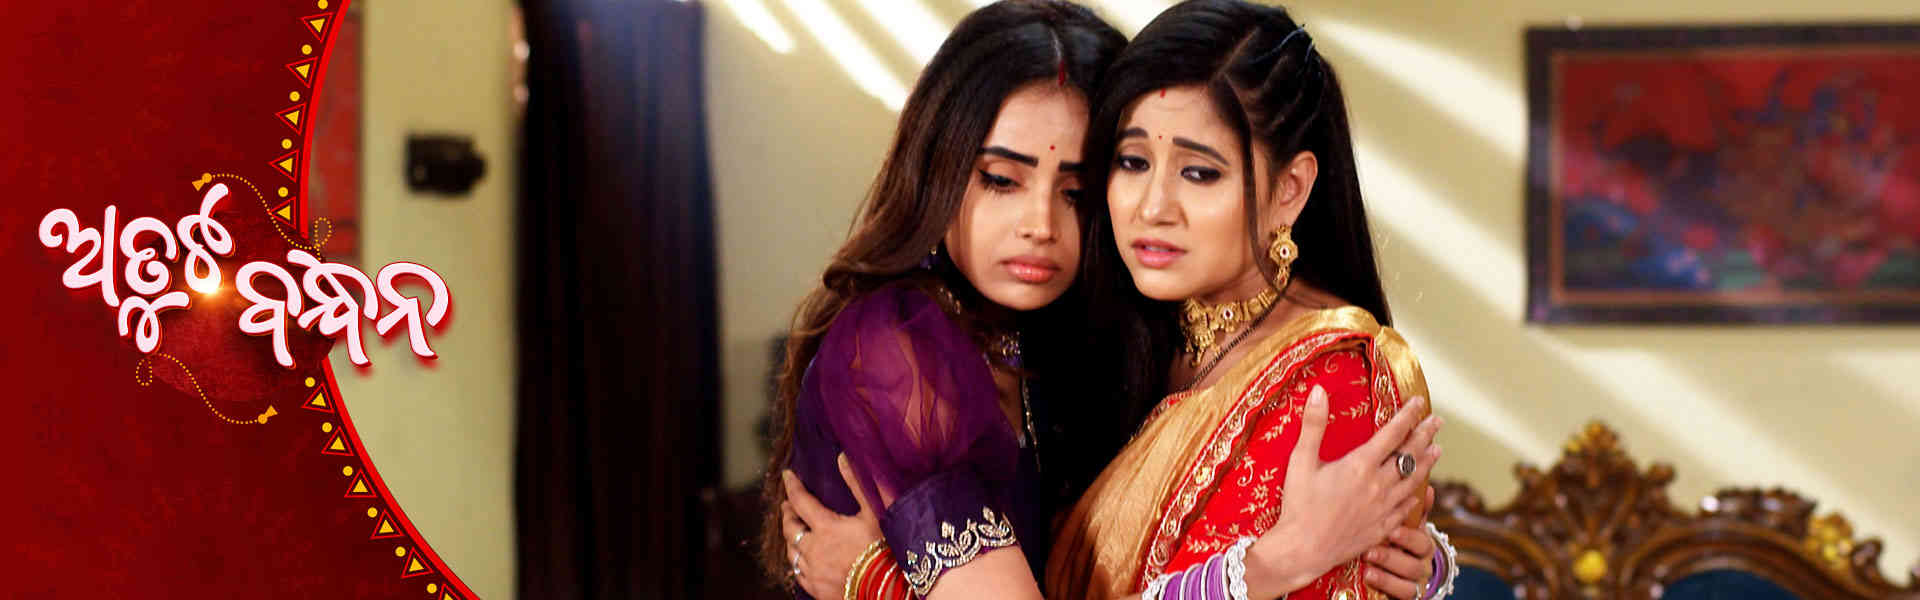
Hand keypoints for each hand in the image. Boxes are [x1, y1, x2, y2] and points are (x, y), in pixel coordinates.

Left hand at [781, 454, 887, 598]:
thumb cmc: (884, 550)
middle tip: (787, 506)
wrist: (886, 591)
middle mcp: (812, 548)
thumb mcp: (875, 513)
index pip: (800, 501)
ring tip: (792, 531)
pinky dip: (796, 561)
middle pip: (789, 528)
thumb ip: (857, 484)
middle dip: (787, 513)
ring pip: (791, 551)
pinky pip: (797, 573)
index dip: (792, 486)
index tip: (787, 475)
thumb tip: (843, 457)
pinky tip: (801, 559)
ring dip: (789, 537)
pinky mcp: (815, 588)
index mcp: (825, 527)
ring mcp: (812, 571)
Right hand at [1244, 390, 1441, 598]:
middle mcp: (1378, 485)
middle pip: (1410, 455)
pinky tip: (1420, 491)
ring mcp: (1383, 508)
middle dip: (1425, 435)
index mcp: (1360, 465)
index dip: (1408, 415)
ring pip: (1413, 481)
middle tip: (1438, 422)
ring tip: (1437, 451)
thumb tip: (1318, 391)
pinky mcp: (1382, 528)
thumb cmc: (1298, 505)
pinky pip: (1407, 508)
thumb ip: (1313, 424)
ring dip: (1427, 463)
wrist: (1303, 549)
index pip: (1392, 433)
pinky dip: (1416, 496)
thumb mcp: (1300, 460)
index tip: (1419, 402)